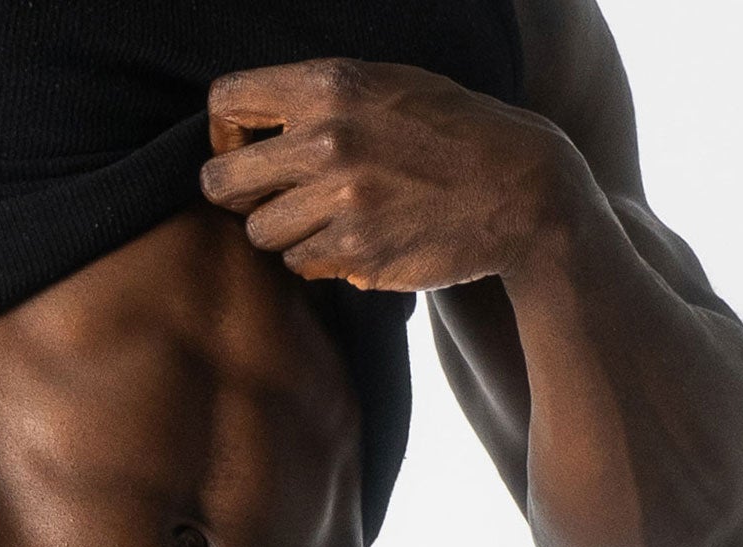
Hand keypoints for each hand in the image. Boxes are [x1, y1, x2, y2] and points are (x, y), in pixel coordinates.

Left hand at [198, 57, 584, 292]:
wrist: (519, 188)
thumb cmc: (448, 133)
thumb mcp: (386, 85)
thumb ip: (318, 99)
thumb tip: (250, 129)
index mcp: (330, 85)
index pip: (225, 102)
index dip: (224, 134)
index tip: (247, 150)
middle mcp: (328, 139)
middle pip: (222, 182)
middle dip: (238, 195)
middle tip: (269, 199)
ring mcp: (341, 201)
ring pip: (260, 232)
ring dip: (284, 232)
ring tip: (325, 219)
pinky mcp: (357, 253)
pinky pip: (300, 265)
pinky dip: (318, 259)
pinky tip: (354, 241)